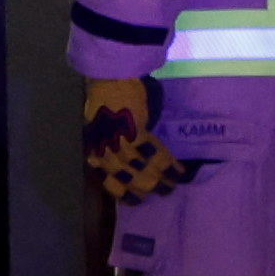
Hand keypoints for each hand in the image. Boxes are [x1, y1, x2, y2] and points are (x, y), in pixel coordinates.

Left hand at [83, 69, 190, 202]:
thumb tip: (120, 160)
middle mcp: (104, 147)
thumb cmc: (105, 97)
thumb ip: (107, 143)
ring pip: (142, 170)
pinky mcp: (133, 131)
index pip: (106, 179)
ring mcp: (118, 141)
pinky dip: (168, 164)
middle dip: (146, 188)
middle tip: (162, 193)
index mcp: (94, 146)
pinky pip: (155, 154)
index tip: (135, 200)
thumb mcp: (100, 124)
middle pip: (126, 179)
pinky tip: (179, 171)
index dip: (122, 191)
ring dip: (161, 180)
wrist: (109, 75)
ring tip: (174, 186)